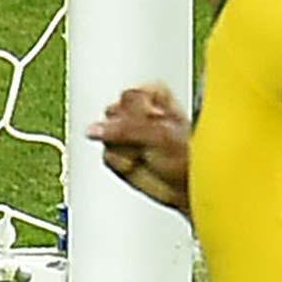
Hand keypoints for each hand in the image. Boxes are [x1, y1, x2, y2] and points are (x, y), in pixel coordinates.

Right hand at [90, 83, 191, 210]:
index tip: (154, 120)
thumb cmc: (187, 157)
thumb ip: (125, 128)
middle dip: (129, 129)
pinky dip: (123, 163)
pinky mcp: (117, 155)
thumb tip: (95, 130)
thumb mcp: (161, 134)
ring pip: (106, 134)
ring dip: (126, 148)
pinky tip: (138, 163)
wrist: (185, 186)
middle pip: (114, 112)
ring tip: (145, 154)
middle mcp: (137, 112)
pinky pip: (107, 155)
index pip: (131, 94)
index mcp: (154, 96)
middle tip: (148, 140)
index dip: (140, 110)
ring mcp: (124, 134)